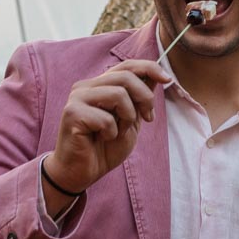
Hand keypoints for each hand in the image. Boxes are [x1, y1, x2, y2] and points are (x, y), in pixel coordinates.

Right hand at [45, 59, 168, 199]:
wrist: (83, 173)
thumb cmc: (104, 148)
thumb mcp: (131, 120)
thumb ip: (139, 99)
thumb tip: (157, 75)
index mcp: (99, 85)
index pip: (126, 66)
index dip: (149, 68)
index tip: (167, 80)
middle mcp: (86, 87)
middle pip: (126, 77)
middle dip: (145, 98)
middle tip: (147, 118)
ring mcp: (77, 98)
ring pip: (118, 94)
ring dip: (128, 118)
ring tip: (119, 131)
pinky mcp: (72, 113)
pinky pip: (105, 118)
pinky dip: (112, 132)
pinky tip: (102, 139)